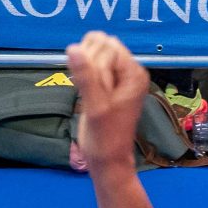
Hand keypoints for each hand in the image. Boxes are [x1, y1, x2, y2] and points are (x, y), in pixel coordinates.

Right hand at [64, 31, 149, 177]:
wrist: (107, 160)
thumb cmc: (105, 137)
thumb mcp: (96, 107)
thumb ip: (86, 76)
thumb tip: (73, 47)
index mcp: (134, 73)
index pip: (109, 47)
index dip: (95, 64)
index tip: (94, 88)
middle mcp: (129, 71)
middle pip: (102, 46)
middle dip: (89, 65)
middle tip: (91, 93)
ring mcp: (118, 77)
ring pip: (95, 54)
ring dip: (84, 70)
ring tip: (88, 94)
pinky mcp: (106, 84)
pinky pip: (91, 67)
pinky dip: (83, 75)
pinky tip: (84, 93)